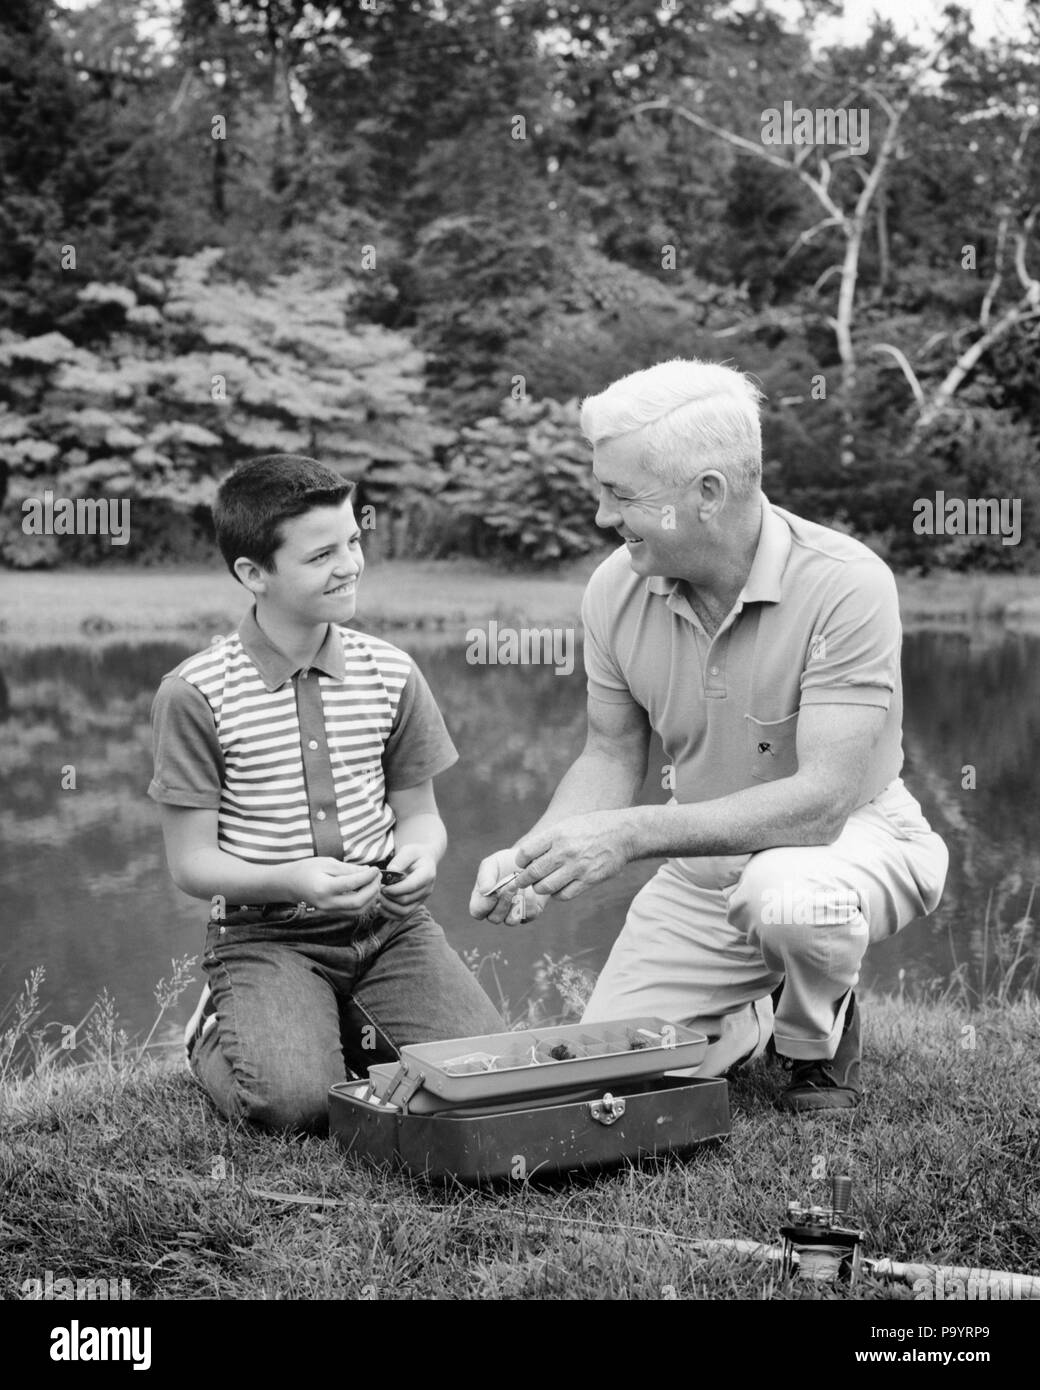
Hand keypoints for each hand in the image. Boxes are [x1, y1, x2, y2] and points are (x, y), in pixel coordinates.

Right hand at [284, 858, 381, 912]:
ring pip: (358, 911)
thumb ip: (347, 869)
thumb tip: (368, 872)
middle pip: (358, 903)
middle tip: (378, 877)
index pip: (352, 884)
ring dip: (371, 899)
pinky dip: (365, 904)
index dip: (367, 877)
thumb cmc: (306, 869)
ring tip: (375, 883)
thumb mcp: (326, 863)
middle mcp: (327, 903)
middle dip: (373, 890)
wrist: (289, 884)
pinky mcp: (333, 914)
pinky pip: (353, 913)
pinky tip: (368, 892)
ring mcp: (330, 911)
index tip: (376, 869)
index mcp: (324, 888)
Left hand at [378, 844, 437, 918]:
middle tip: (376, 891)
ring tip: (377, 898)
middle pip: (405, 900)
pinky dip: (389, 914)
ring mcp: (421, 899)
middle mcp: (426, 890)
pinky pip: (402, 915)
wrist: (424, 861)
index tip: (381, 885)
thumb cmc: (415, 855)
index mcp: (427, 875)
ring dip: (387, 906)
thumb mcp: (409, 851)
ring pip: (403, 911)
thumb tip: (391, 870)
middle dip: (388, 897)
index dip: (394, 888)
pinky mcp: (414, 905)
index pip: (411, 886)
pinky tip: (379, 906)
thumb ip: (400, 860)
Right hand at [469, 849, 545, 926]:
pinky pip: (529, 914)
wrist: (528, 861)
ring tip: (521, 886)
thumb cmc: (505, 862)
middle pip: (495, 918)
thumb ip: (485, 876)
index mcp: (482, 900)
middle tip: (512, 884)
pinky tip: (531, 888)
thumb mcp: (491, 864)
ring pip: (511, 921)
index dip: (484, 905)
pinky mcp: (529, 913)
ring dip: (516, 903)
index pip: (477, 912)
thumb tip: (485, 890)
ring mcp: (513, 915)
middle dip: (504, 901)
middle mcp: (496, 911)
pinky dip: (530, 900)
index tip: (494, 891)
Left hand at [513, 812, 633, 900]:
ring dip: (540, 888)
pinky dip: (557, 894)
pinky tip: (558, 887)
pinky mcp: (589, 880)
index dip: (520, 861)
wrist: (624, 834)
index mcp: (558, 834)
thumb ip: (548, 840)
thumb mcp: (568, 824)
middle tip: (522, 881)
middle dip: (524, 880)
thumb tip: (526, 857)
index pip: (526, 852)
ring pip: (546, 887)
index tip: (521, 864)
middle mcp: (565, 851)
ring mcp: (577, 867)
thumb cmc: (592, 827)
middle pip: (533, 873)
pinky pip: (564, 895)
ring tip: (541, 884)